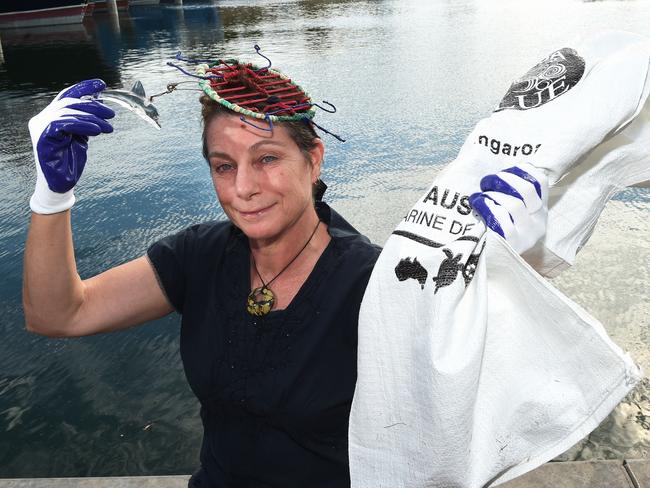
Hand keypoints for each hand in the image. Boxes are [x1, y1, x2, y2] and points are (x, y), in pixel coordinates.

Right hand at [28, 79, 114, 213]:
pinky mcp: (43, 137)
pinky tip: (97, 130)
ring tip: (108, 127)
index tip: (102, 84)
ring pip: (68, 111)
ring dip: (92, 117)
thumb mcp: (82, 136)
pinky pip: (64, 124)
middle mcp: (43, 118)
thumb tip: (99, 101)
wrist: (60, 184)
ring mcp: (41, 127)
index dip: (84, 88)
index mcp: (51, 116)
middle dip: (93, 105)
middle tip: (112, 114)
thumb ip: (86, 119)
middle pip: (69, 102)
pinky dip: (83, 125)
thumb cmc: (70, 161)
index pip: (67, 95)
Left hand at [469, 163, 548, 253]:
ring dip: (490, 196)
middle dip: (502, 180)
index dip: (520, 171)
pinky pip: (500, 218)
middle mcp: (538, 222)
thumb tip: (502, 174)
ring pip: (513, 204)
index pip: (540, 181)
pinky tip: (476, 204)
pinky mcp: (511, 244)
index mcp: (540, 211)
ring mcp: (526, 235)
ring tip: (478, 198)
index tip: (503, 172)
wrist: (487, 264)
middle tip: (485, 182)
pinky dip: (485, 206)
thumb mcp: (511, 213)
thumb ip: (513, 195)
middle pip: (526, 190)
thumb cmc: (495, 231)